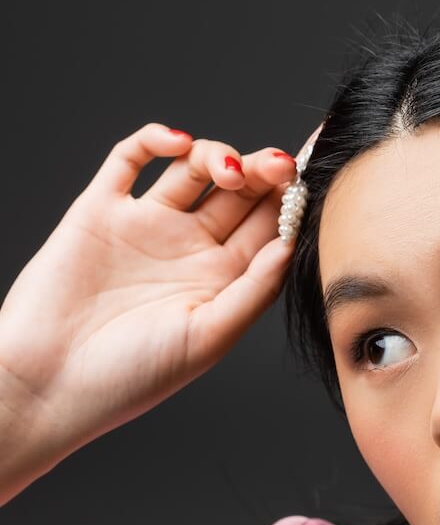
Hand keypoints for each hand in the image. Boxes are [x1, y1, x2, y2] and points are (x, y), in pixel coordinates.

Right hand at [0, 122, 313, 455]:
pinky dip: (155, 140)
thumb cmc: (130, 376)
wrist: (46, 385)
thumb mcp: (209, 337)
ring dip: (218, 155)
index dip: (290, 201)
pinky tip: (177, 144)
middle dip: (263, 171)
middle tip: (277, 166)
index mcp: (223, 279)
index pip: (269, 225)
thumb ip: (254, 289)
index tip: (308, 182)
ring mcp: (146, 225)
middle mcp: (189, 248)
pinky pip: (129, 159)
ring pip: (193, 169)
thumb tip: (291, 243)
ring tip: (228, 171)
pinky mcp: (100, 210)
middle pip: (239, 192)